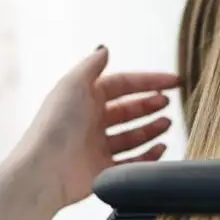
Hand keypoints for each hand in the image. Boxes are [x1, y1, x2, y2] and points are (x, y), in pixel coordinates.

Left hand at [18, 46, 178, 208]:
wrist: (45, 171)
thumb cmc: (56, 126)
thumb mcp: (73, 84)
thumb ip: (92, 65)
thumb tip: (105, 48)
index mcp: (85, 98)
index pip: (123, 84)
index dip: (148, 81)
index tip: (173, 81)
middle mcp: (91, 121)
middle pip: (128, 109)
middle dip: (150, 105)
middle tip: (168, 103)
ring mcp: (97, 147)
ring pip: (132, 135)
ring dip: (152, 128)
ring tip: (167, 124)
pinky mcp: (103, 171)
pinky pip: (132, 162)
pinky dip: (148, 155)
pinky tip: (161, 147)